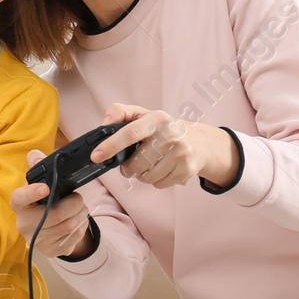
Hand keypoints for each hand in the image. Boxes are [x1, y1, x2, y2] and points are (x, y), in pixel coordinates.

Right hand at [11, 149, 93, 258]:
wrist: (46, 230)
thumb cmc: (43, 202)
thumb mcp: (40, 183)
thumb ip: (38, 166)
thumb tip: (36, 156)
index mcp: (18, 204)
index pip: (20, 198)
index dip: (32, 193)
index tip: (45, 187)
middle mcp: (23, 224)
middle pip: (55, 215)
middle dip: (74, 204)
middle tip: (78, 199)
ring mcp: (37, 240)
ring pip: (68, 226)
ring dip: (81, 215)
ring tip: (80, 209)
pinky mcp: (51, 251)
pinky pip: (74, 237)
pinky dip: (81, 227)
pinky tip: (78, 222)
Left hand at [91, 103, 237, 188]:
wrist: (202, 143)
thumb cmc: (165, 128)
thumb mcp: (144, 114)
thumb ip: (119, 113)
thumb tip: (103, 125)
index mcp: (157, 118)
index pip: (130, 133)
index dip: (111, 145)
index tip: (96, 156)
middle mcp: (171, 134)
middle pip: (136, 162)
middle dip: (128, 168)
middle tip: (130, 164)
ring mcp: (181, 153)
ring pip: (146, 176)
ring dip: (142, 175)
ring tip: (151, 164)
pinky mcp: (187, 169)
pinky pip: (159, 184)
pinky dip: (156, 181)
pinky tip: (163, 169)